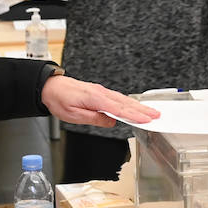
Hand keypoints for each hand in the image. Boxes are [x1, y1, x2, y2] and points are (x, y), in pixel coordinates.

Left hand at [41, 74, 159, 128]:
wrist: (50, 87)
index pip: (119, 109)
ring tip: (150, 111)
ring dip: (138, 105)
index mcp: (95, 98)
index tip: (146, 119)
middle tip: (156, 115)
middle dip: (142, 109)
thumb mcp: (73, 115)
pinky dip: (128, 102)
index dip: (134, 115)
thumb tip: (110, 121)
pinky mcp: (99, 92)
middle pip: (125, 103)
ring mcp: (101, 91)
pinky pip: (117, 97)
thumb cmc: (59, 99)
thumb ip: (94, 118)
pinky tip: (134, 106)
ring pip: (123, 99)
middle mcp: (100, 93)